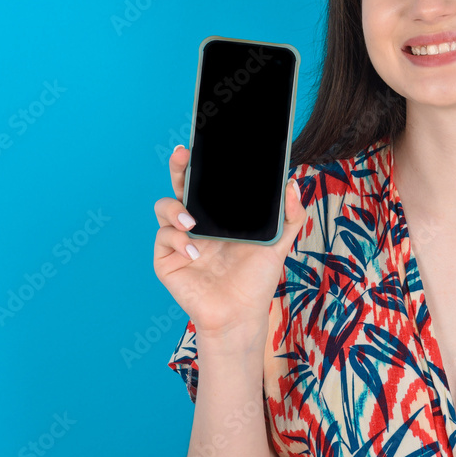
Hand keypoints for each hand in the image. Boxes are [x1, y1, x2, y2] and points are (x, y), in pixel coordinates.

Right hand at [152, 145, 306, 345]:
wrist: (241, 313)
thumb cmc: (257, 279)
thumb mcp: (279, 243)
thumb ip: (290, 214)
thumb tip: (293, 183)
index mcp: (220, 214)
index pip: (207, 182)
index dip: (201, 162)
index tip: (200, 143)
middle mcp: (197, 222)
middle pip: (180, 186)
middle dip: (178, 167)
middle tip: (182, 155)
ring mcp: (179, 240)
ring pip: (164, 208)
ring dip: (175, 209)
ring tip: (192, 223)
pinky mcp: (167, 259)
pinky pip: (162, 238)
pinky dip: (177, 240)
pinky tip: (194, 252)